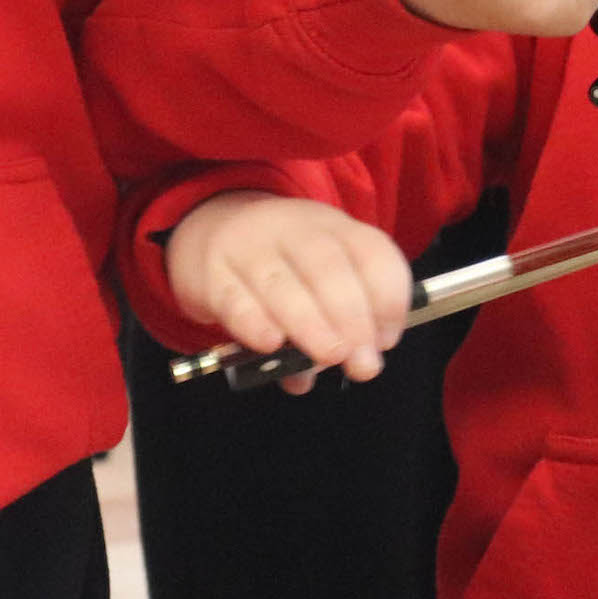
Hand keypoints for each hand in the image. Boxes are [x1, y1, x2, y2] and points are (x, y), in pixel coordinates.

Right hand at [164, 191, 410, 394]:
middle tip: (362, 362)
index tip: (388, 339)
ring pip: (282, 285)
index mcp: (333, 228)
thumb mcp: (315, 277)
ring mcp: (251, 249)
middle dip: (352, 319)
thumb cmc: (279, 264)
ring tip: (329, 357)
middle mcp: (295, 231)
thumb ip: (334, 323)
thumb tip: (336, 370)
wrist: (209, 230)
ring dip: (311, 326)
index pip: (371, 251)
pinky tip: (271, 344)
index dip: (388, 297)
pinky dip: (255, 323)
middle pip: (328, 268)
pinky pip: (235, 300)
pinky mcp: (212, 273)